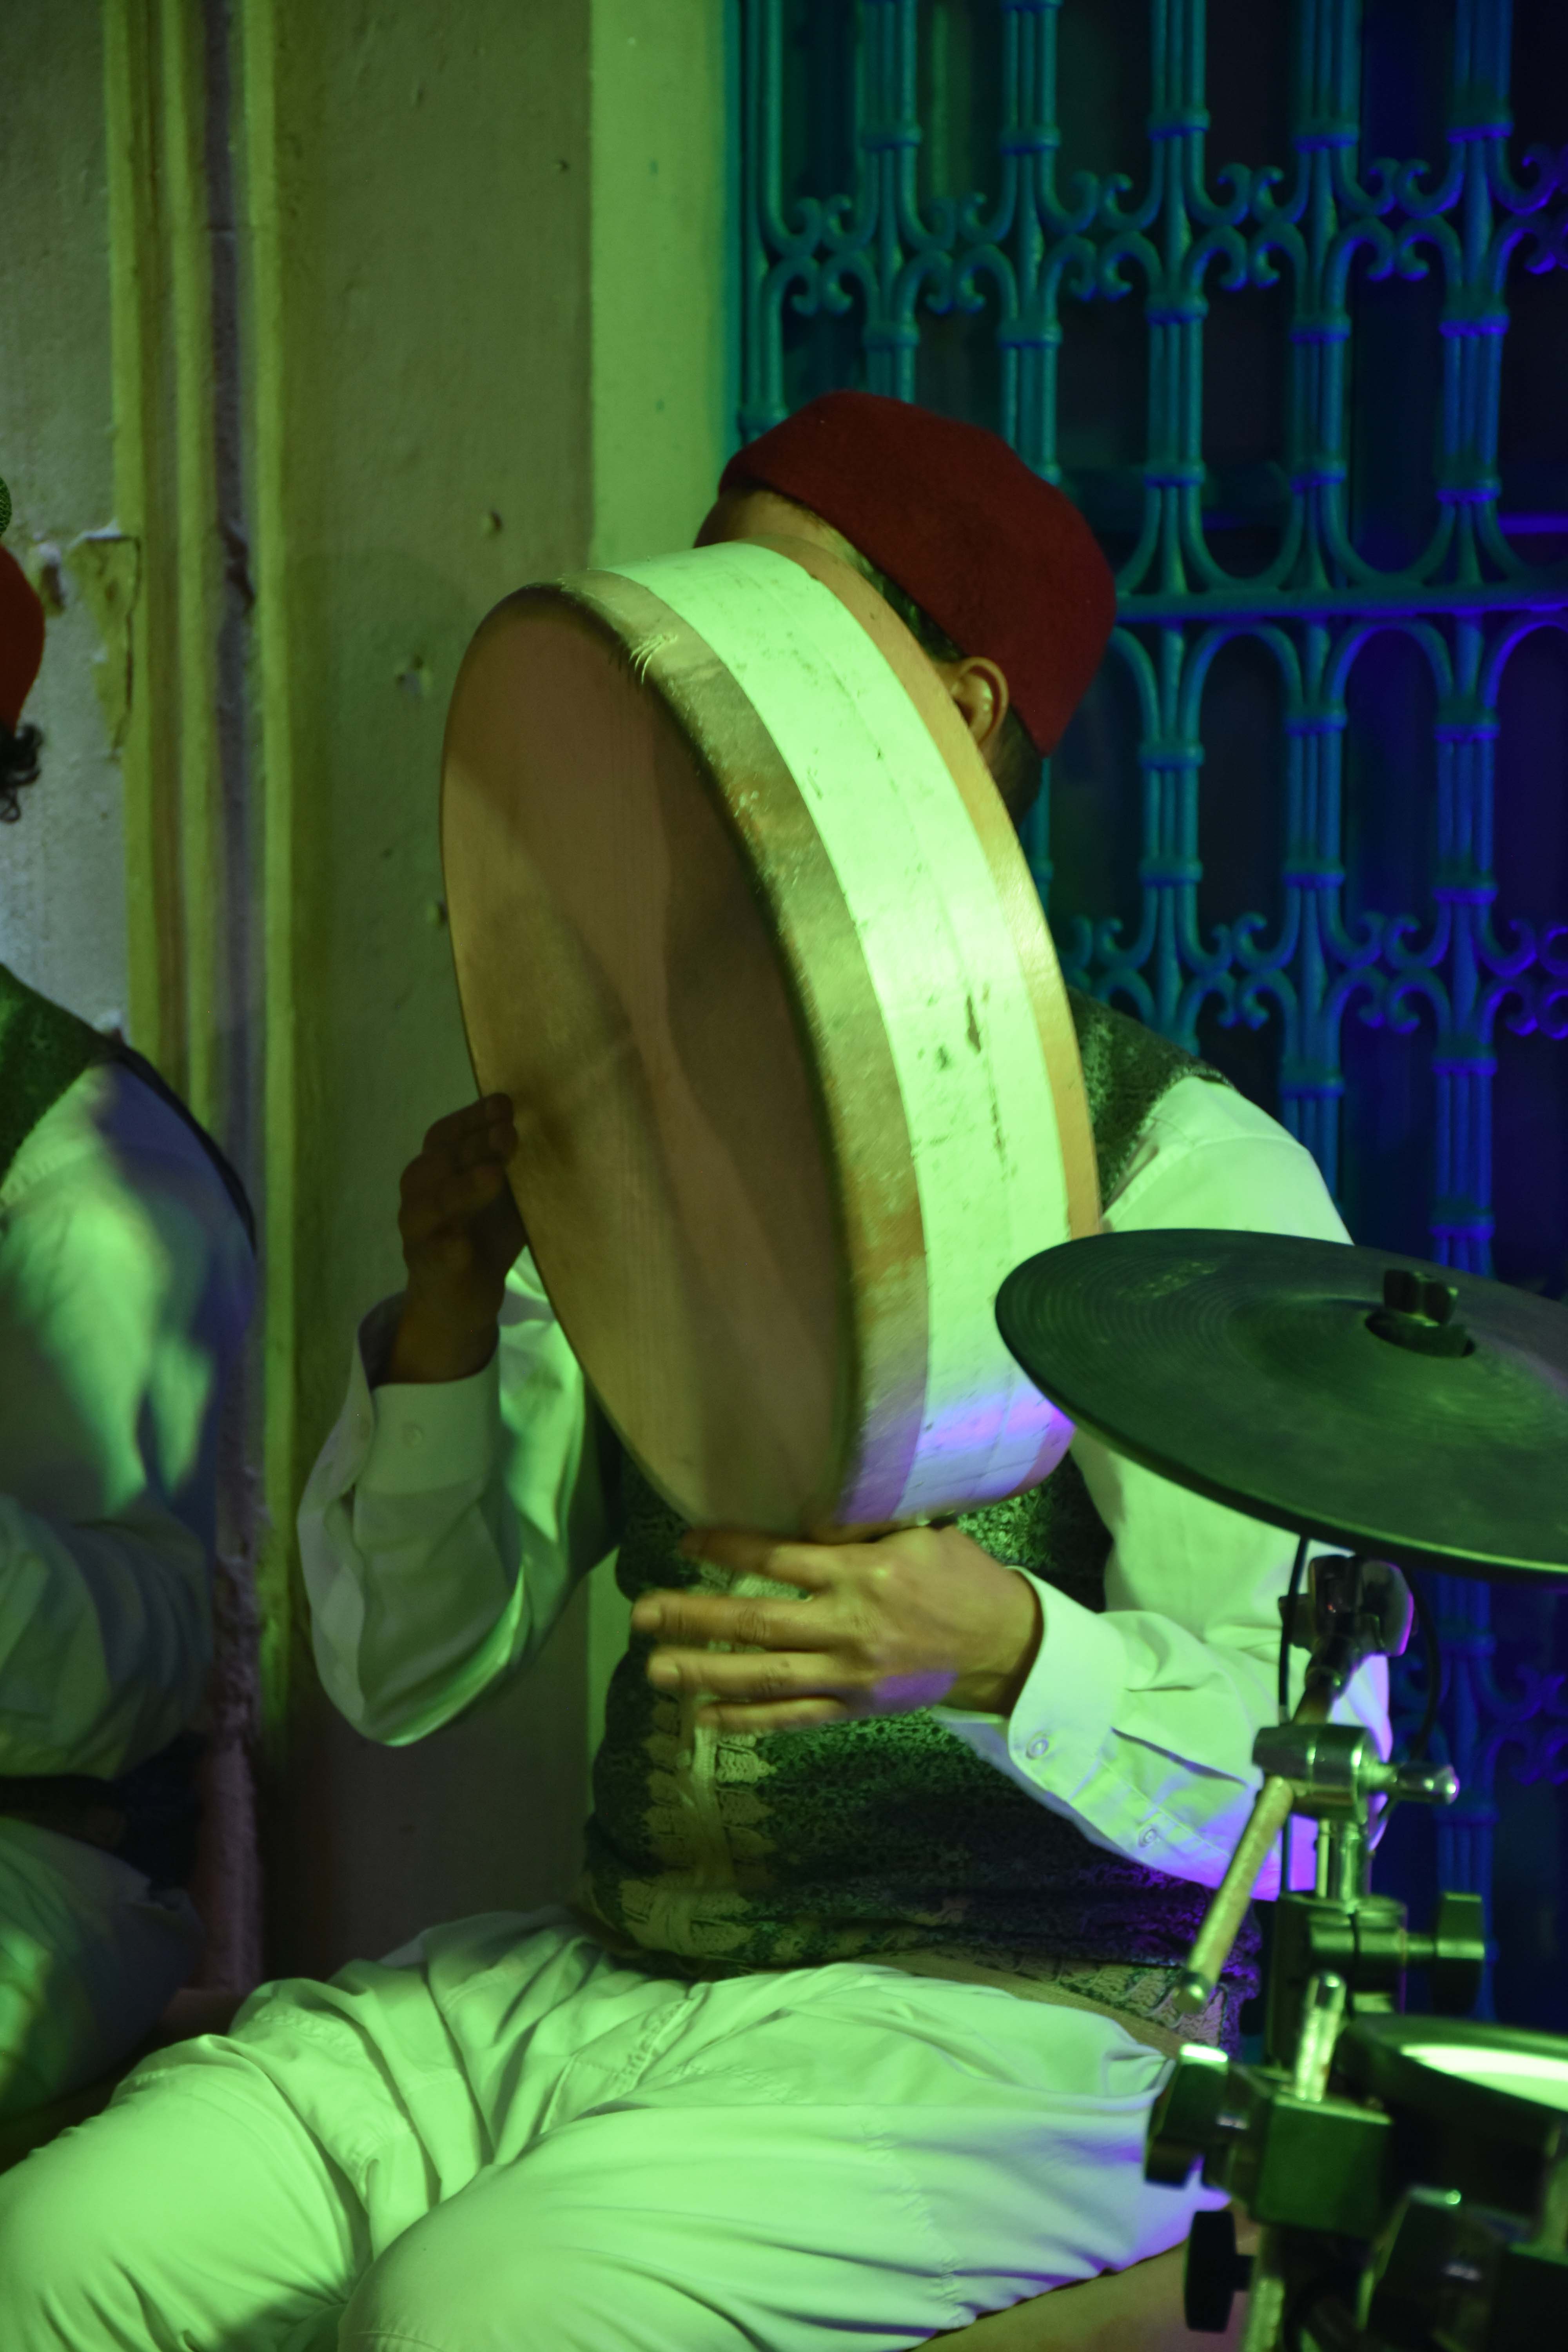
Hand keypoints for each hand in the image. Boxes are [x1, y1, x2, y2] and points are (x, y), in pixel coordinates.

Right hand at [383, 1095, 526, 1383]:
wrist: (460, 1298)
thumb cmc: (485, 1234)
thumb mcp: (504, 1194)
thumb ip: (513, 1163)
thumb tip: (552, 1122)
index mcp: (436, 1171)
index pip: (445, 1135)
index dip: (472, 1118)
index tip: (504, 1104)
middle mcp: (420, 1196)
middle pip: (439, 1163)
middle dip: (474, 1146)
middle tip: (508, 1132)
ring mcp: (420, 1234)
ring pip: (430, 1206)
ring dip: (462, 1188)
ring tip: (492, 1175)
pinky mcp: (430, 1270)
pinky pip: (435, 1256)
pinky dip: (447, 1248)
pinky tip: (461, 1244)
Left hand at [631, 1524, 1042, 1734]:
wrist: (1002, 1645)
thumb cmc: (958, 1577)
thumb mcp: (918, 1534)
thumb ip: (861, 1527)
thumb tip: (806, 1502)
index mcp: (861, 1574)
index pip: (778, 1561)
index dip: (726, 1551)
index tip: (684, 1543)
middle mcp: (847, 1626)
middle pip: (757, 1624)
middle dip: (694, 1620)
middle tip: (641, 1615)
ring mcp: (848, 1675)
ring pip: (764, 1677)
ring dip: (705, 1674)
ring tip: (655, 1669)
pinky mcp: (854, 1709)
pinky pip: (790, 1718)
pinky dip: (746, 1721)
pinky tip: (703, 1719)